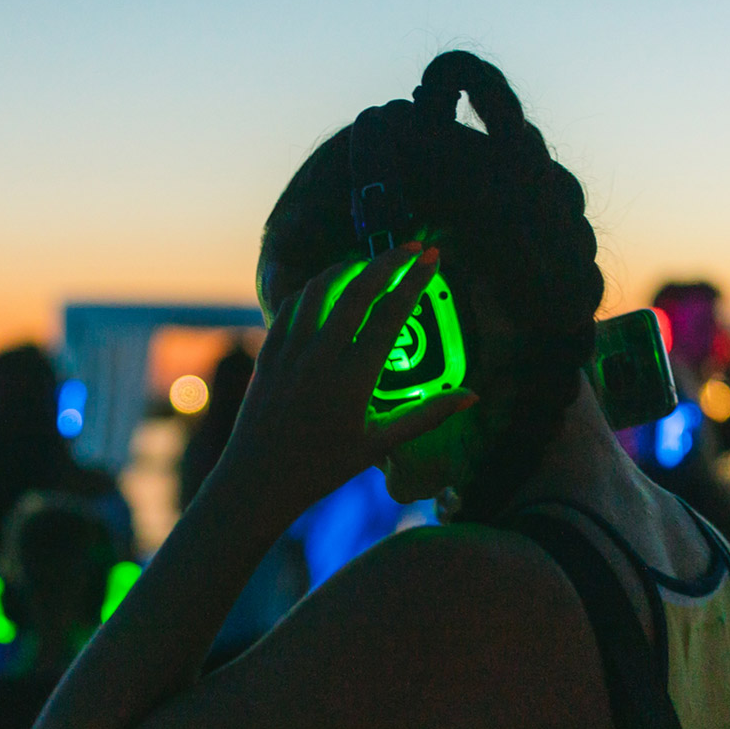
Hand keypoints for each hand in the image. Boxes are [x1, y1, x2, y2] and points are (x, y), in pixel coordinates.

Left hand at [219, 243, 476, 515]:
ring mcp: (291, 350)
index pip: (391, 314)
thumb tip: (472, 396)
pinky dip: (313, 288)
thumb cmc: (324, 468)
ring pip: (320, 289)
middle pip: (359, 290)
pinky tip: (326, 287)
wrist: (258, 481)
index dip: (415, 281)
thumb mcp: (380, 445)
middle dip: (389, 262)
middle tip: (413, 247)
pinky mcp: (268, 352)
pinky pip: (291, 305)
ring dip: (348, 267)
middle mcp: (322, 355)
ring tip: (370, 261)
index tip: (434, 259)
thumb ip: (426, 415)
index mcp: (355, 377)